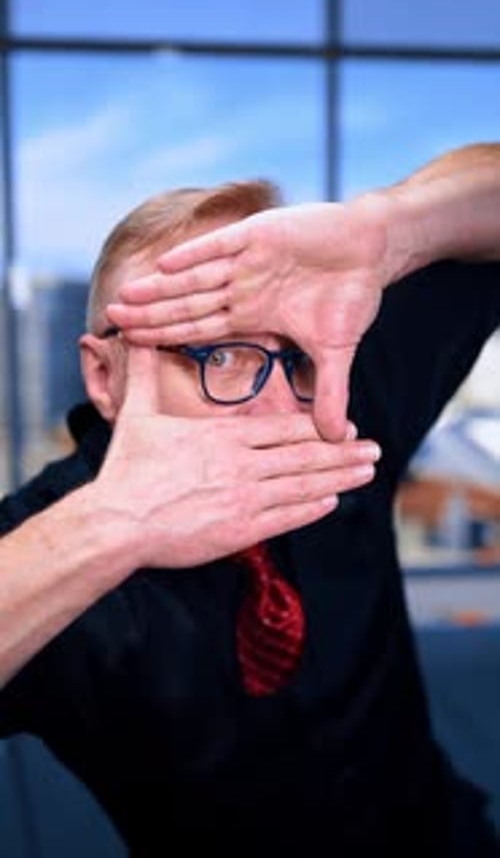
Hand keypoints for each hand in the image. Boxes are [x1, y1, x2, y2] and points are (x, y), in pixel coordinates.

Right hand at [93, 345, 380, 568]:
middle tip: (375, 449)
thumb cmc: (127, 470)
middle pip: (304, 455)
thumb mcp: (137, 415)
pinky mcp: (240, 530)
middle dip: (343, 452)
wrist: (118, 521)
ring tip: (367, 472)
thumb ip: (144, 374)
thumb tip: (134, 338)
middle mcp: (242, 464)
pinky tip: (333, 502)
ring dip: (339, 478)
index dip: (318, 427)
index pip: (284, 428)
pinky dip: (312, 509)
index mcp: (224, 436)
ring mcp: (245, 498)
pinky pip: (286, 517)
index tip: (345, 426)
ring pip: (303, 484)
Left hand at [107, 196, 392, 440]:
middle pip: (188, 304)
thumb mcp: (335, 351)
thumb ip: (329, 392)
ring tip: (126, 297)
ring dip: (161, 288)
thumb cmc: (350, 296)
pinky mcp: (260, 235)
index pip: (201, 327)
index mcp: (252, 313)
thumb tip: (335, 437)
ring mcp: (248, 261)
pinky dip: (196, 255)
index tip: (135, 346)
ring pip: (195, 277)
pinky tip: (165, 265)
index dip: (168, 335)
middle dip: (151, 314)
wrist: (372, 251)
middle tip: (112, 320)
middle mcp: (242, 287)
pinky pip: (221, 246)